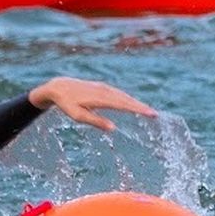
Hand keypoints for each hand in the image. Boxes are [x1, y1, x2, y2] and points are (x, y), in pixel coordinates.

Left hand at [27, 77, 156, 131]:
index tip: (151, 114)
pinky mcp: (102, 86)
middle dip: (141, 107)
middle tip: (155, 115)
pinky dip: (128, 99)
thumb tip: (114, 129)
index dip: (138, 109)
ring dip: (136, 103)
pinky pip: (119, 93)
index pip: (123, 104)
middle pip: (127, 99)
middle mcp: (104, 90)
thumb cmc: (67, 104)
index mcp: (100, 98)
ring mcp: (104, 87)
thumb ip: (96, 121)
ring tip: (148, 111)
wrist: (58, 87)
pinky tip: (133, 104)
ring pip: (123, 95)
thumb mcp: (78, 116)